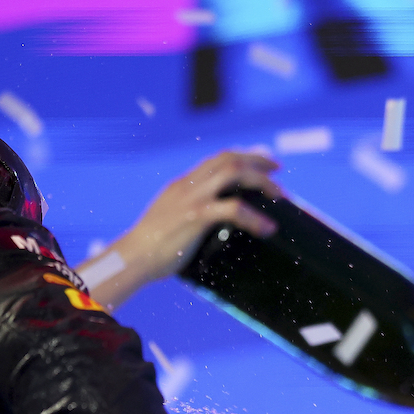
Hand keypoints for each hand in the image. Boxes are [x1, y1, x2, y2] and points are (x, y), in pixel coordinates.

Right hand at [81, 151, 281, 307]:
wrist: (133, 258)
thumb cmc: (151, 249)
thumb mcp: (170, 221)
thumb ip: (189, 214)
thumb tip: (210, 225)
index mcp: (183, 185)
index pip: (217, 159)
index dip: (243, 156)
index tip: (263, 161)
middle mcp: (188, 185)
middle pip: (229, 158)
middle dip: (258, 160)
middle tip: (279, 170)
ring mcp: (192, 198)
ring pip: (233, 172)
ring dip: (261, 181)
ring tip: (280, 195)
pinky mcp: (196, 216)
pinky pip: (233, 209)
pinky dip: (255, 218)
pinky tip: (268, 228)